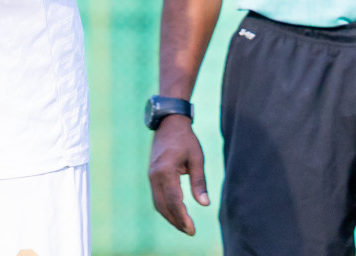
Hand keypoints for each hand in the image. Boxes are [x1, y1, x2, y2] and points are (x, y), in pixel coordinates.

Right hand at [148, 116, 207, 234]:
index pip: (174, 200)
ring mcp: (151, 175)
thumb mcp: (197, 159)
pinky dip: (166, 207)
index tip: (192, 230)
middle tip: (190, 231)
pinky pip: (157, 196)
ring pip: (158, 203)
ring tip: (184, 226)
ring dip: (170, 216)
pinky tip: (176, 212)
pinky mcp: (152, 175)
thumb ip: (199, 182)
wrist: (168, 124)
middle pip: (163, 205)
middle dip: (176, 221)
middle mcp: (155, 175)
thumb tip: (204, 204)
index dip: (182, 217)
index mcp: (166, 170)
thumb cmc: (185, 140)